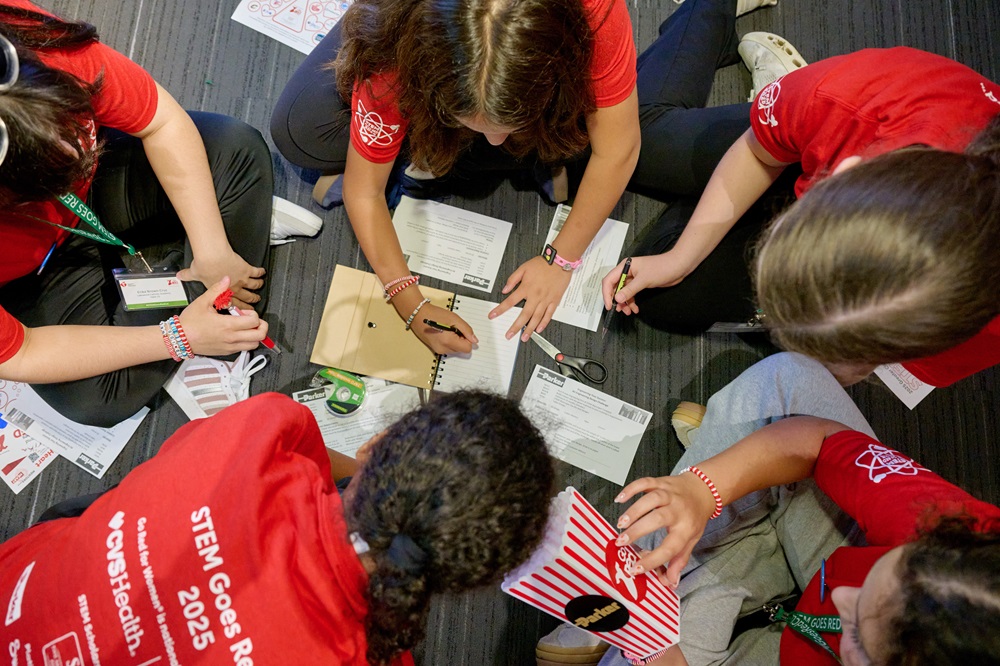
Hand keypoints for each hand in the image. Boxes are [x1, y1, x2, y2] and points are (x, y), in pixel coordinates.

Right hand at [177, 277, 267, 355]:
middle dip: (261, 326)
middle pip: (260, 336)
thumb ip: (217, 290)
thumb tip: (226, 279)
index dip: (254, 314)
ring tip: (247, 328)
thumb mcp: (203, 302)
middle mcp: (231, 338)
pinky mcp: (226, 352)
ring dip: (255, 336)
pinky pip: (243, 349)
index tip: (245, 311)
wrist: (178, 339)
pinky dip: (246, 342)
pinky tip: (237, 334)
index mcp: (228, 325)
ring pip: (254, 345)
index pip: (255, 322)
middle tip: (254, 320)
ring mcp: (230, 347)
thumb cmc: (189, 322)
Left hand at [178, 249, 265, 309]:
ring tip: (260, 286)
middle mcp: (234, 288)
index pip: (233, 304)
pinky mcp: (246, 270)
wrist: (213, 256)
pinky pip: (256, 273)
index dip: (239, 308)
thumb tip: (180, 275)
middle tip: (255, 301)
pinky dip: (260, 272)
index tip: (244, 310)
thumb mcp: (194, 273)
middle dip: (252, 300)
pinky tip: (263, 273)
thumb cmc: (204, 266)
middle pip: (247, 297)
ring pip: (253, 286)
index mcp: (222, 293)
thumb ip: (188, 276)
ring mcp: (241, 279)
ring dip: (258, 286)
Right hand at [410, 303, 475, 354]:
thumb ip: (467, 330)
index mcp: (448, 342)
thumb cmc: (435, 315)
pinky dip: (449, 342)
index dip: (468, 339)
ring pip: (456, 350)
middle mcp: (443, 349)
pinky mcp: (435, 350)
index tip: (462, 331)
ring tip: (447, 330)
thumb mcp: (455, 319)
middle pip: (461, 350)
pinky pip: (448, 349)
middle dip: (461, 340)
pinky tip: (443, 333)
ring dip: (455, 341)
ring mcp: (438, 351)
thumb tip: (475, 340)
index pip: (467, 349)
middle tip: (453, 328)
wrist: (418, 315)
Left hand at [491, 256, 570, 341]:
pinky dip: (544, 323)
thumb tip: (504, 290)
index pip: (510, 301)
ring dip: (529, 329)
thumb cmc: (542, 264)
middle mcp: (535, 296)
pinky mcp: (555, 301)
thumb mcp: (523, 268)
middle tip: (509, 335)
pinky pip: (549, 314)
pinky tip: (539, 329)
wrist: (560, 262)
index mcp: (526, 288)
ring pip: (536, 317)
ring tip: (524, 337)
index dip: (500, 309)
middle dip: (515, 326)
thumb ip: (513, 279)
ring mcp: (546, 300)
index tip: (493, 316)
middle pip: (524, 314)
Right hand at [600, 254, 688, 315]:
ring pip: (623, 293)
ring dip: (625, 303)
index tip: (610, 305)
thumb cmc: (661, 268)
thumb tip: (617, 299)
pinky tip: (636, 309)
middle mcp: (627, 272)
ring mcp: (634, 278)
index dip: (607, 294)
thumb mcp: (644, 280)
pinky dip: (632, 302)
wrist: (678, 266)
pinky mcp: (640, 283)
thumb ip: (629, 290)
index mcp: (625, 266)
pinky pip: (631, 294)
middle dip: (617, 300)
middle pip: (615, 288)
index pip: (609, 280)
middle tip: (620, 310)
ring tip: (629, 312)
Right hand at [612, 473, 718, 587]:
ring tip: (620, 523)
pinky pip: (645, 483)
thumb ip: (679, 560)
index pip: (669, 548)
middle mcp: (678, 511)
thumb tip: (669, 582)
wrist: (703, 489)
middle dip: (638, 530)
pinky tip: (620, 498)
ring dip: (634, 511)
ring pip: (651, 499)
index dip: (653, 560)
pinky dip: (631, 489)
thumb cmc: (694, 517)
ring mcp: (669, 494)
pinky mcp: (661, 482)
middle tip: (622, 541)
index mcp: (686, 529)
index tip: (635, 568)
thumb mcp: (691, 540)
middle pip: (658, 519)